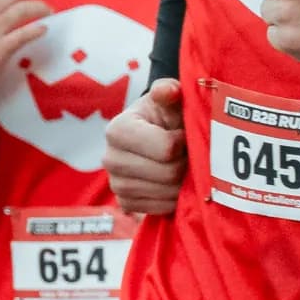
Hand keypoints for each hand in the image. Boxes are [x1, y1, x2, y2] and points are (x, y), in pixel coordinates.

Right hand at [103, 79, 187, 216]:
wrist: (154, 136)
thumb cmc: (164, 114)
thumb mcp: (167, 98)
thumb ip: (169, 91)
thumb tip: (169, 90)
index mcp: (118, 129)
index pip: (166, 148)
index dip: (184, 142)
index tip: (184, 134)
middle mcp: (110, 159)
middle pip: (168, 174)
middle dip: (186, 164)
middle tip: (189, 153)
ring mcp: (116, 184)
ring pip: (166, 194)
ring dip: (183, 182)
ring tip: (183, 165)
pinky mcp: (126, 204)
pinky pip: (160, 209)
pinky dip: (174, 199)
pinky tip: (175, 183)